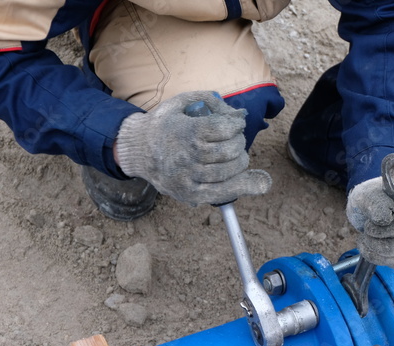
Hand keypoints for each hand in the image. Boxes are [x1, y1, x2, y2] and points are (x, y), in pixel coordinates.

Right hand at [115, 91, 270, 205]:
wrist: (137, 149)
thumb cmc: (164, 124)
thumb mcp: (182, 103)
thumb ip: (211, 103)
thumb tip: (240, 114)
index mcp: (186, 132)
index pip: (225, 129)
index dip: (236, 125)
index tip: (236, 123)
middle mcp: (188, 156)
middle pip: (230, 151)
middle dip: (239, 142)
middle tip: (235, 139)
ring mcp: (189, 177)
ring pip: (230, 171)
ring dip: (240, 161)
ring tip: (236, 155)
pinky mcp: (190, 193)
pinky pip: (223, 192)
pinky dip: (243, 187)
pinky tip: (256, 183)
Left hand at [346, 176, 393, 271]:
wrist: (375, 206)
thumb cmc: (371, 199)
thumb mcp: (366, 194)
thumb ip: (374, 202)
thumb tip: (385, 217)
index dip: (385, 230)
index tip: (367, 227)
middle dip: (378, 245)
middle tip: (365, 237)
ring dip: (378, 256)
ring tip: (366, 243)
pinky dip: (386, 262)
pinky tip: (376, 251)